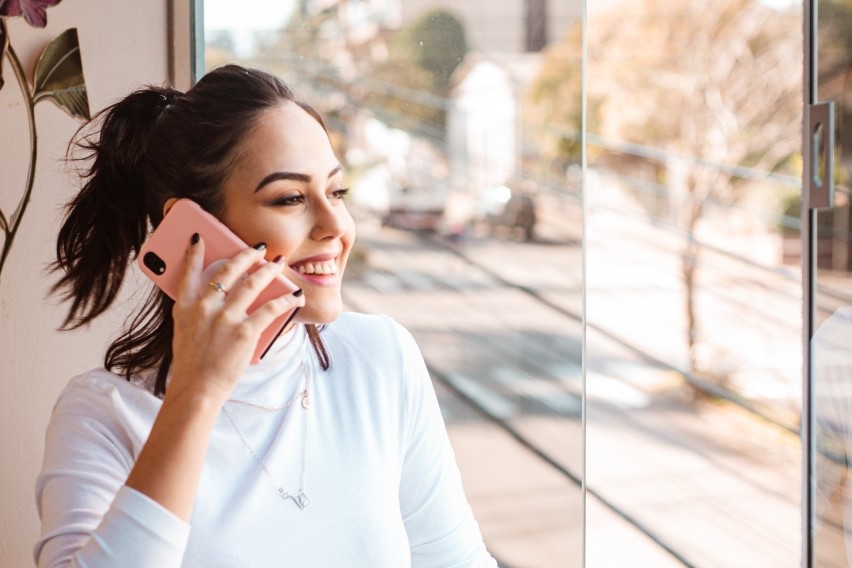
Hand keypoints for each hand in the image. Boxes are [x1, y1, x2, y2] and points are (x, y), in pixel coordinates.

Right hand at [165, 236, 304, 404]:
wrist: (196, 389)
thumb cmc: (192, 364)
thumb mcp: (184, 332)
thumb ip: (197, 312)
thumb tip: (217, 297)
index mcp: (186, 307)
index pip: (188, 272)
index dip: (194, 252)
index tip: (199, 237)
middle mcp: (205, 307)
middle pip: (229, 271)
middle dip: (247, 255)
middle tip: (259, 248)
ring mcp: (225, 318)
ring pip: (253, 284)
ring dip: (269, 270)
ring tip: (278, 263)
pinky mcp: (244, 331)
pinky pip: (270, 309)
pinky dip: (286, 301)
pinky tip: (295, 296)